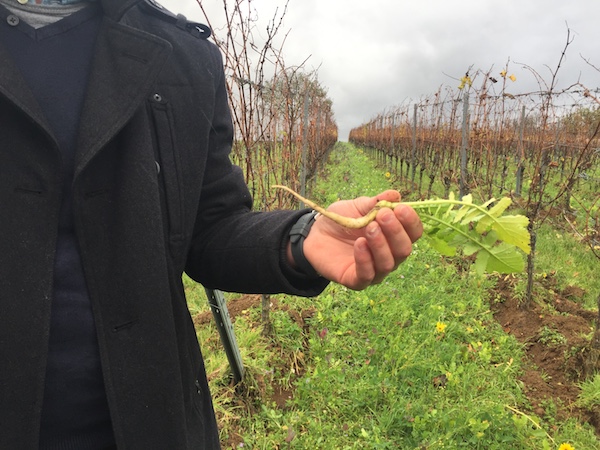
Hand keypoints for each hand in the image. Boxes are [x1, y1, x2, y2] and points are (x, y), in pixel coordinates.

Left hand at [300, 190, 422, 289]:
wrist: (315, 234)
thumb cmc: (342, 221)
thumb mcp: (358, 206)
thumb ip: (376, 202)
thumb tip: (395, 195)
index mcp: (394, 237)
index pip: (413, 233)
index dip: (411, 222)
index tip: (401, 209)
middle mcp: (390, 256)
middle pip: (404, 249)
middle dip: (396, 232)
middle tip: (383, 216)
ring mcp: (375, 271)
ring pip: (388, 263)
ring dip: (380, 244)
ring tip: (369, 228)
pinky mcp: (357, 281)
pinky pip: (367, 275)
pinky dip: (365, 259)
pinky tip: (359, 244)